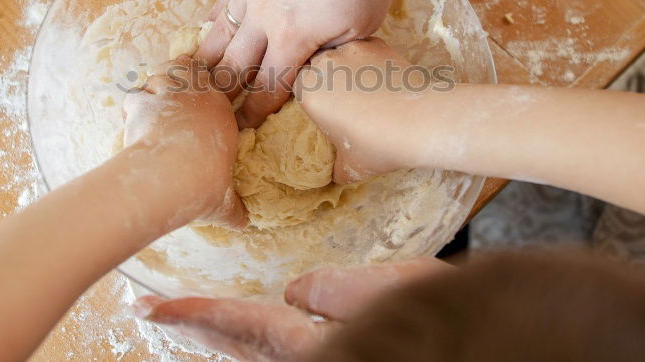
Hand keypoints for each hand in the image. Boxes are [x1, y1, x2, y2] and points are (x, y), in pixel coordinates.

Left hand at [122, 56, 246, 226]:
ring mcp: (168, 94)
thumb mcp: (225, 202)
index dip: (201, 85)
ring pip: (159, 74)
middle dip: (177, 75)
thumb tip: (245, 223)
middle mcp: (197, 95)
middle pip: (186, 69)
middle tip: (170, 92)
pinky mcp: (143, 102)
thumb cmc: (205, 184)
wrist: (174, 175)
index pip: (213, 83)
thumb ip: (234, 209)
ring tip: (150, 103)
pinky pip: (134, 93)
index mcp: (222, 111)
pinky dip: (131, 105)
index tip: (194, 98)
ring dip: (154, 85)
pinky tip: (130, 118)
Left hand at [133, 257, 449, 360]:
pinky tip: (262, 336)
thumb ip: (339, 292)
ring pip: (262, 358)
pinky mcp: (346, 360)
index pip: (243, 326)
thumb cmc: (450, 326)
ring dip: (226, 340)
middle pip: (242, 351)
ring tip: (196, 325)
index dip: (195, 316)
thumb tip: (295, 291)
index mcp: (317, 352)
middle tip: (157, 314)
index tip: (154, 308)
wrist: (491, 347)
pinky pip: (286, 356)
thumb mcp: (398, 294)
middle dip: (199, 331)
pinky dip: (261, 344)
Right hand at [196, 0, 432, 129]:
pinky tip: (211, 22)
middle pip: (232, 63)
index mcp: (292, 38)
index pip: (268, 86)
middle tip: (212, 111)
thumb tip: (318, 63)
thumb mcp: (365, 20)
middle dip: (222, 92)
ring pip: (219, 28)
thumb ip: (336, 48)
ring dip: (209, 57)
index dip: (256, 111)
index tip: (246, 128)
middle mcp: (261, 15)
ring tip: (197, 77)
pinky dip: (215, 14)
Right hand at [296, 38, 425, 183]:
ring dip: (346, 66)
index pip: (296, 83)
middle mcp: (323, 65)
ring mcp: (350, 50)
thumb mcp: (350, 168)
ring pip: (339, 53)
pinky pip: (364, 48)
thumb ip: (336, 168)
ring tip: (365, 86)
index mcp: (307, 91)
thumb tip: (336, 174)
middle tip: (343, 96)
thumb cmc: (378, 145)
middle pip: (316, 64)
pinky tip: (382, 77)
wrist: (420, 120)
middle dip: (325, 77)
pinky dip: (369, 60)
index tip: (322, 105)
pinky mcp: (376, 44)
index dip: (308, 92)